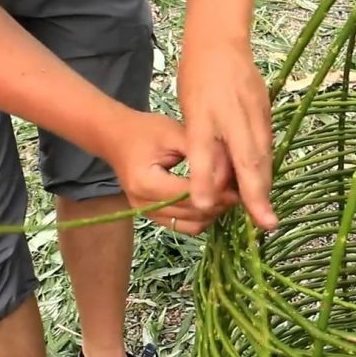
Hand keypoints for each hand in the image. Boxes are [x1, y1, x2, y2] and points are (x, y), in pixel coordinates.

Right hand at [105, 111, 236, 234]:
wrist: (116, 138)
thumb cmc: (147, 130)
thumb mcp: (175, 133)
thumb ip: (202, 153)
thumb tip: (232, 173)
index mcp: (147, 182)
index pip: (190, 195)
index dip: (218, 192)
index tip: (238, 184)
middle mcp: (143, 203)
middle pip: (192, 214)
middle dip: (219, 204)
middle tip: (238, 190)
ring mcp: (145, 213)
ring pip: (190, 226)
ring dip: (212, 213)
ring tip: (227, 194)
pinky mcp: (152, 216)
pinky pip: (183, 225)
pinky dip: (201, 216)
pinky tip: (213, 199)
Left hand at [178, 39, 276, 229]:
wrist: (221, 41)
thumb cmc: (199, 77)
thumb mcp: (192, 114)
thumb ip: (204, 150)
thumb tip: (212, 187)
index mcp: (219, 118)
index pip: (228, 162)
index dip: (235, 190)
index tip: (245, 216)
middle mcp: (244, 119)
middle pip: (254, 164)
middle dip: (260, 196)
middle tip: (268, 224)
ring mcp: (259, 115)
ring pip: (262, 156)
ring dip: (262, 183)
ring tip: (263, 212)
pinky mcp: (266, 112)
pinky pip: (264, 145)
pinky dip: (262, 165)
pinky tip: (258, 179)